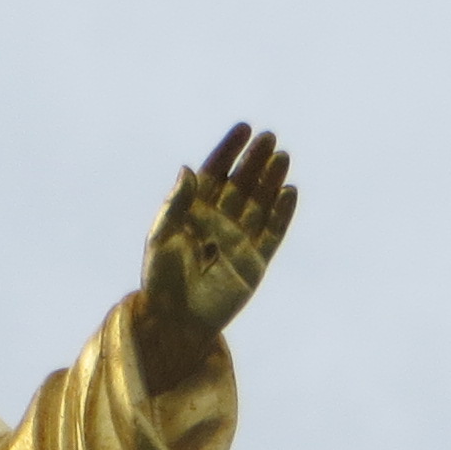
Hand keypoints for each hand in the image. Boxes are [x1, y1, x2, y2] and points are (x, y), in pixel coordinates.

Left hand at [135, 122, 295, 389]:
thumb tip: (188, 169)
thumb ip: (175, 204)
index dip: (230, 150)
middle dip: (255, 160)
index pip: (216, 173)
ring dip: (272, 180)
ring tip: (282, 157)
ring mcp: (239, 240)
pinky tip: (290, 191)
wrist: (174, 320)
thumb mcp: (161, 237)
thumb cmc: (159, 279)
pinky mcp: (256, 261)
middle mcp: (219, 221)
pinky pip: (273, 232)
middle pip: (242, 183)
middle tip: (269, 138)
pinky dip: (283, 213)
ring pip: (261, 202)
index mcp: (194, 211)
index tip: (244, 129)